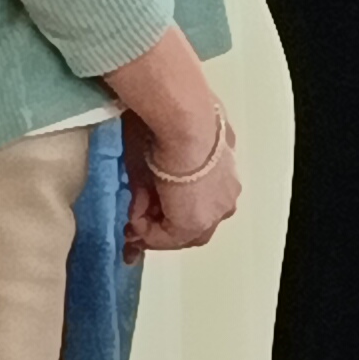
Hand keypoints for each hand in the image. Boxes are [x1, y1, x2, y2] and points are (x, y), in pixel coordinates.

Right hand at [123, 113, 241, 252]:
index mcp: (225, 180)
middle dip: (163, 229)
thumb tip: (137, 212)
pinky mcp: (195, 222)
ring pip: (183, 234)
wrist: (183, 122)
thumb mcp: (161, 162)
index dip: (169, 215)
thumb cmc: (172, 129)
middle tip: (136, 226)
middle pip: (194, 228)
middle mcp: (225, 200)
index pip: (199, 209)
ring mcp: (215, 213)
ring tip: (133, 220)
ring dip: (155, 231)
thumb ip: (150, 192)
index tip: (144, 214)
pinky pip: (168, 237)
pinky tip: (135, 216)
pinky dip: (148, 232)